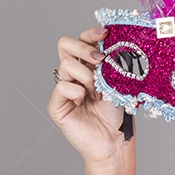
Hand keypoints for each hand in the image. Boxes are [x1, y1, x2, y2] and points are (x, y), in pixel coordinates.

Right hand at [47, 25, 129, 164]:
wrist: (115, 141)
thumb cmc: (117, 114)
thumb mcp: (118, 82)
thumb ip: (112, 63)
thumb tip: (113, 41)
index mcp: (88, 66)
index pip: (81, 40)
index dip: (90, 33)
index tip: (105, 33)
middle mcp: (73, 74)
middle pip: (65, 44)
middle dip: (84, 47)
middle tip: (101, 59)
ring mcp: (63, 88)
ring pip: (66, 64)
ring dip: (87, 77)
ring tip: (98, 93)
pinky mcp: (56, 104)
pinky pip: (62, 86)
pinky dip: (77, 92)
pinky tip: (85, 102)